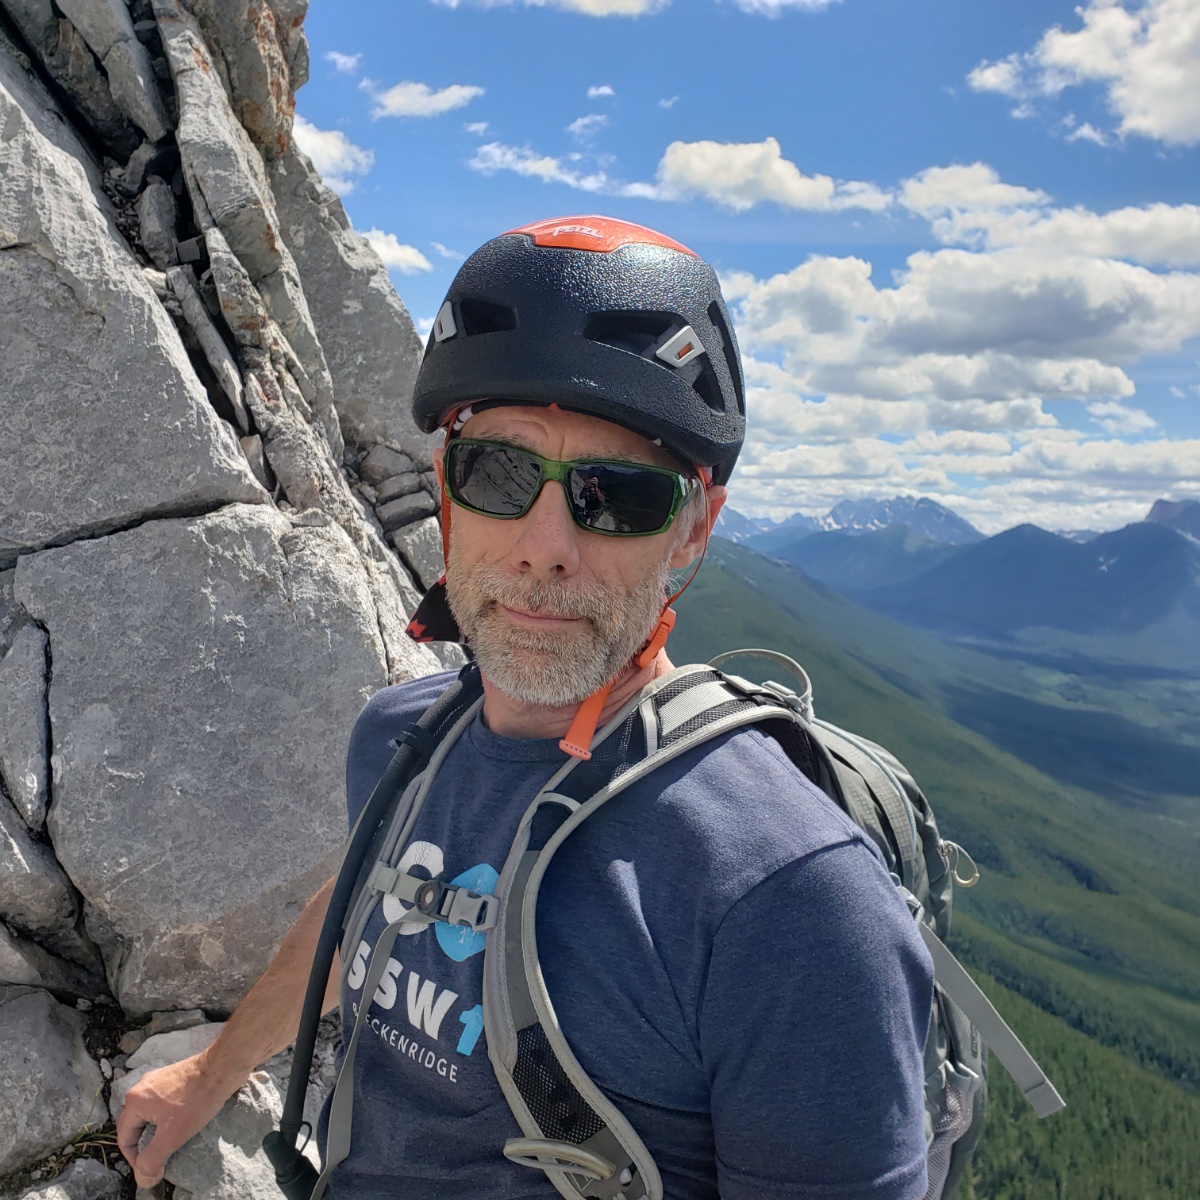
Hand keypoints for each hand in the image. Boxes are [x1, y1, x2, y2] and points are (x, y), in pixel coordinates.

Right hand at [115, 1052, 243, 1187]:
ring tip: (170, 1141)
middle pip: (134, 1125)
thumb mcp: (172, 1136)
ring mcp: (157, 1079)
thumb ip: (152, 1160)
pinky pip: (161, 1102)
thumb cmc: (197, 1100)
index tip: (151, 1168)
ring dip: (155, 1130)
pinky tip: (180, 1121)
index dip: (134, 1159)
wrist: (223, 1067)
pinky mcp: (172, 1076)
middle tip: (159, 1157)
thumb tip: (144, 1179)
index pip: (124, 1139)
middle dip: (144, 1144)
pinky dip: (165, 1116)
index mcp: (135, 1101)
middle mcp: (141, 1087)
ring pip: (148, 1113)